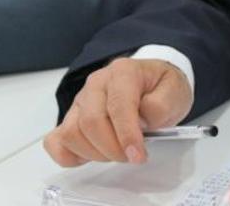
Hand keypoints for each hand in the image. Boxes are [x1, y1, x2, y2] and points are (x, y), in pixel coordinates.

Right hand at [43, 58, 192, 166]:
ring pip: (71, 133)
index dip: (126, 135)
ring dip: (94, 153)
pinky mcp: (71, 118)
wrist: (152, 82)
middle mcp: (96, 84)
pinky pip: (55, 141)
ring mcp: (80, 101)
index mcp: (123, 72)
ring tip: (116, 152)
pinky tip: (90, 156)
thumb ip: (161, 105)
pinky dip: (68, 155)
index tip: (137, 156)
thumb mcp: (174, 90)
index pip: (118, 105)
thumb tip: (143, 121)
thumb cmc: (160, 87)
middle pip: (90, 122)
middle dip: (112, 148)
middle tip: (131, 156)